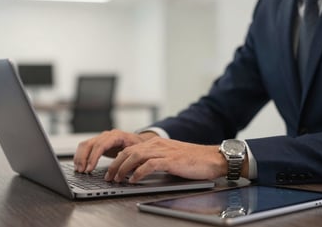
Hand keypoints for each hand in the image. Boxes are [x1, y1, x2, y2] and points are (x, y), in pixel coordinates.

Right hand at [73, 129, 156, 172]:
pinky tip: (79, 166)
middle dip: (84, 158)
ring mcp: (101, 138)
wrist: (138, 141)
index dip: (94, 157)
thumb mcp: (137, 151)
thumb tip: (123, 165)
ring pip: (85, 145)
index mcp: (117, 136)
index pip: (101, 144)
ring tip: (79, 170)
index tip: (90, 168)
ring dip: (80, 157)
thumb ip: (130, 157)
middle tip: (82, 171)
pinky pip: (85, 147)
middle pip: (90, 144)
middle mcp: (107, 135)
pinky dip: (80, 156)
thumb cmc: (139, 146)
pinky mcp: (98, 143)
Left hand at [104, 137, 227, 182]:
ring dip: (123, 169)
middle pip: (129, 152)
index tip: (111, 170)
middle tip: (109, 176)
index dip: (118, 159)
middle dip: (116, 165)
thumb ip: (155, 159)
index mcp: (156, 142)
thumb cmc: (193, 159)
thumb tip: (139, 169)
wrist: (212, 158)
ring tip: (118, 179)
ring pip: (136, 156)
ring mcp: (164, 151)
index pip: (130, 148)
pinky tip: (134, 180)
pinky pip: (149, 165)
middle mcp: (157, 144)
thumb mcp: (170, 155)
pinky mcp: (171, 160)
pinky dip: (139, 172)